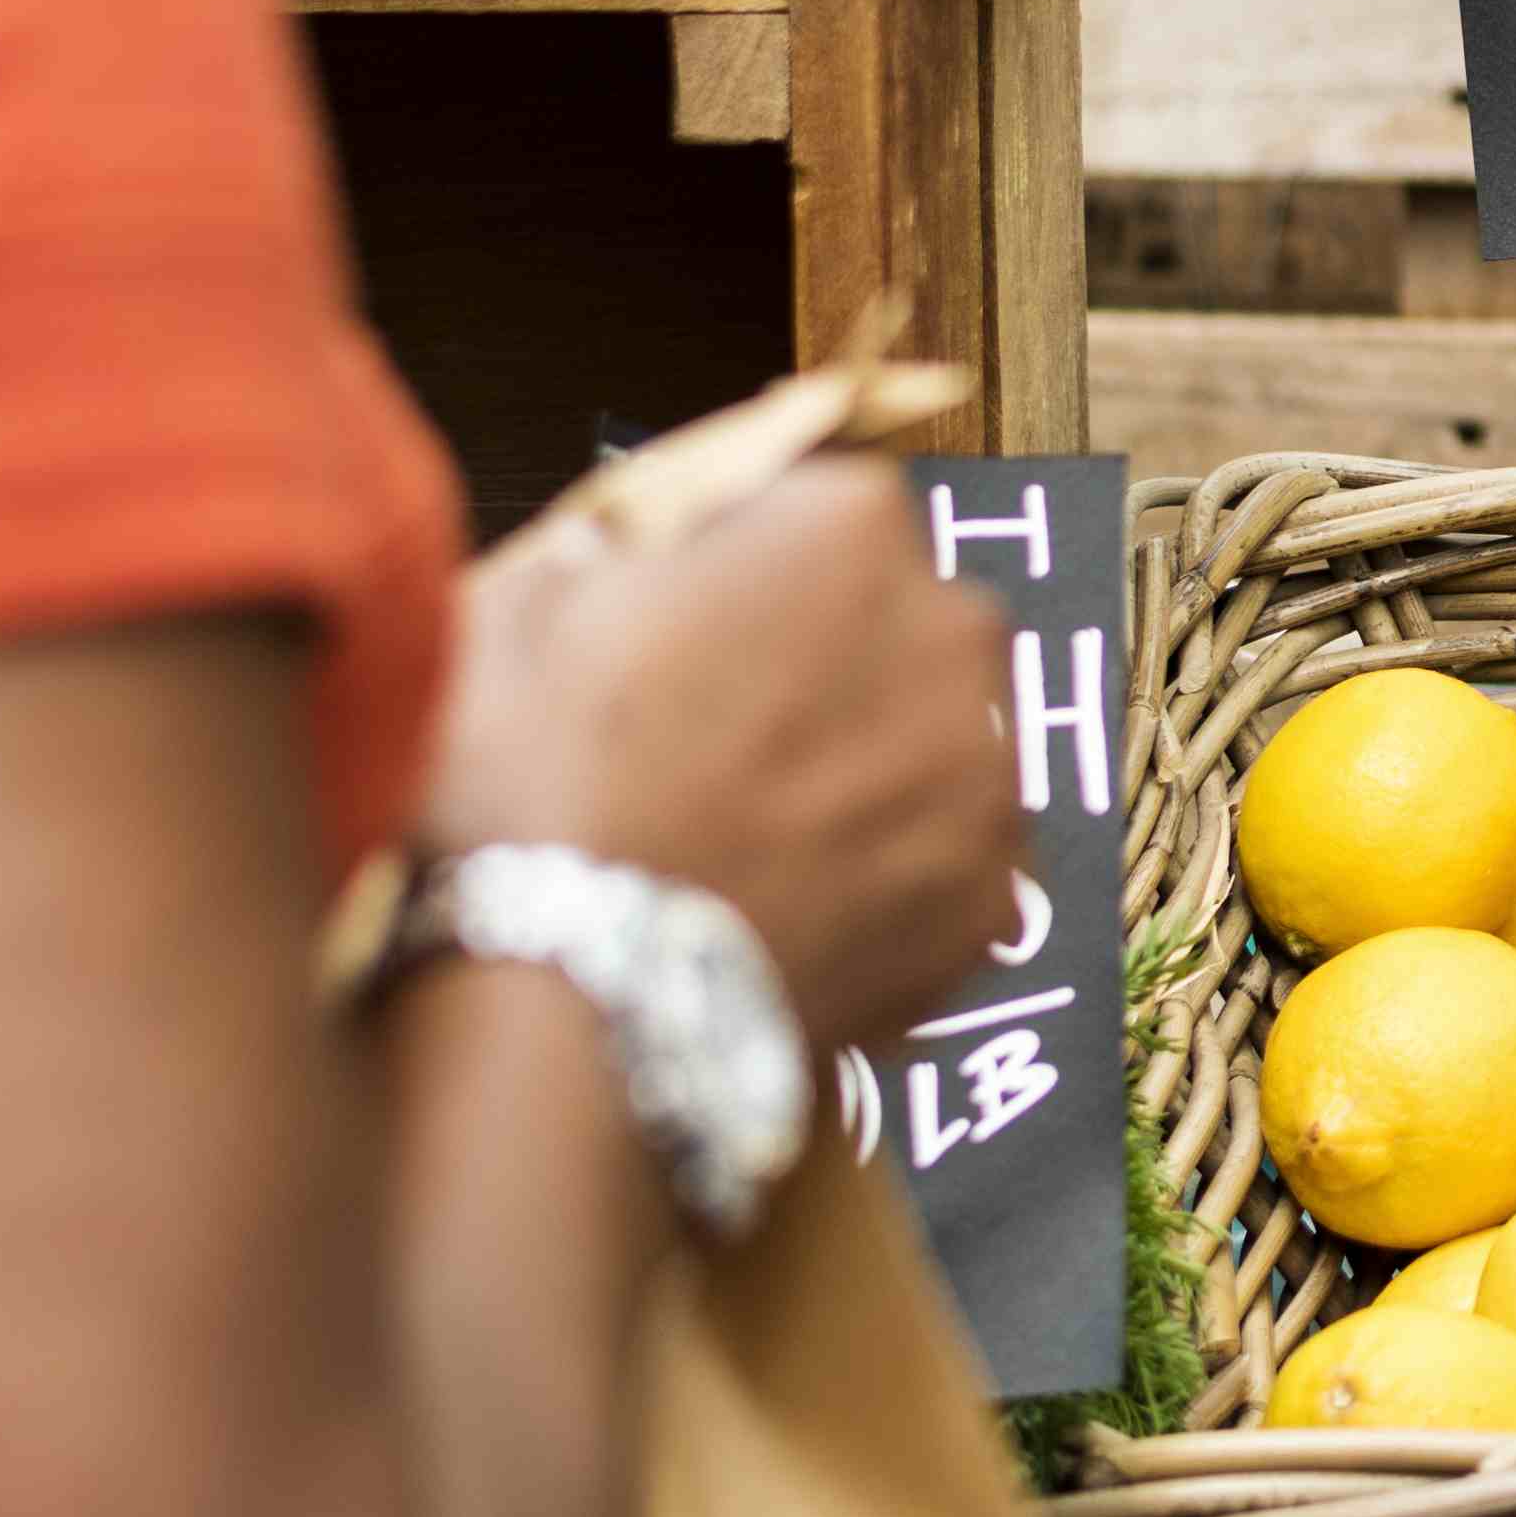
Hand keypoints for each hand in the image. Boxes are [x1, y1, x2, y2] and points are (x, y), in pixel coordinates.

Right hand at [425, 457, 1020, 1054]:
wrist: (578, 1002)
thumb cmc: (538, 791)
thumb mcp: (523, 608)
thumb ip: (616, 548)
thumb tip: (635, 554)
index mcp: (848, 527)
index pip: (823, 514)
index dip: (752, 577)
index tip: (697, 633)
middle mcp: (953, 628)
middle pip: (901, 623)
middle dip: (831, 667)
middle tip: (722, 746)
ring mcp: (987, 770)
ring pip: (933, 744)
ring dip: (868, 773)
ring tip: (752, 840)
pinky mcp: (992, 895)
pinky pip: (946, 862)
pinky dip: (889, 881)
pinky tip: (796, 906)